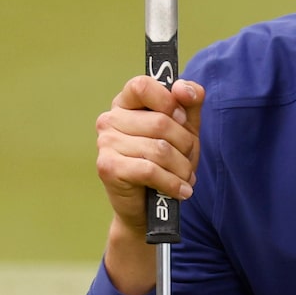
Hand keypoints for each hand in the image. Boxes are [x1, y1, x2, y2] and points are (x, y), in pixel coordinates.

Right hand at [96, 76, 204, 293]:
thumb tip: (185, 88)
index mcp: (126, 103)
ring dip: (182, 168)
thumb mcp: (183, 131)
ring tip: (186, 179)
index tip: (181, 118)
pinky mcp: (108, 167)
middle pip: (160, 122)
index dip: (168, 100)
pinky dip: (172, 183)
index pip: (143, 85)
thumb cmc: (165, 164)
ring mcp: (106, 143)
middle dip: (185, 145)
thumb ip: (188, 105)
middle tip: (189, 160)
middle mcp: (110, 119)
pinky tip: (181, 191)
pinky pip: (150, 170)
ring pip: (159, 148)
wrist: (147, 210)